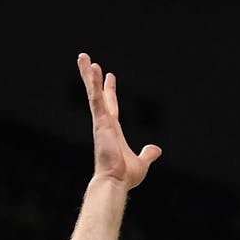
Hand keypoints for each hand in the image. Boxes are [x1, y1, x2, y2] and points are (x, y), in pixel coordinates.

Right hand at [77, 52, 161, 188]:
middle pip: (97, 94)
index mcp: (113, 130)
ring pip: (93, 93)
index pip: (111, 105)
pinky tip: (92, 69)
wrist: (116, 182)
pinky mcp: (100, 122)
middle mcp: (105, 123)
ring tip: (83, 56)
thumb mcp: (142, 163)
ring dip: (87, 75)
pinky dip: (93, 84)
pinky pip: (96, 99)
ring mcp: (101, 122)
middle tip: (87, 60)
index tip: (109, 76)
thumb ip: (148, 154)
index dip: (109, 91)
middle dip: (92, 78)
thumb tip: (156, 149)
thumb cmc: (125, 176)